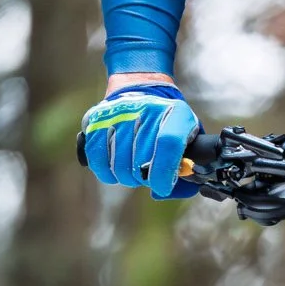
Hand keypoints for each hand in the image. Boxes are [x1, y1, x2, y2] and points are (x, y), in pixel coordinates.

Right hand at [80, 78, 199, 199]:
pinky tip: (115, 171)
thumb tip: (163, 192)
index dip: (164, 172)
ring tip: (134, 170)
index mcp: (176, 112)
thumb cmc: (168, 127)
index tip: (162, 187)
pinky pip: (97, 158)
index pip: (169, 143)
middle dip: (146, 178)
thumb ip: (186, 169)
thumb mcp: (188, 141)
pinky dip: (106, 173)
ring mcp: (119, 112)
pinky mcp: (96, 119)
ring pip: (119, 163)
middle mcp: (146, 108)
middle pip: (142, 158)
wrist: (141, 93)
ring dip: (127, 177)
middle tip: (149, 176)